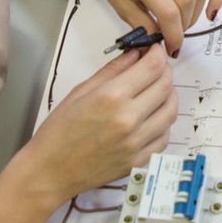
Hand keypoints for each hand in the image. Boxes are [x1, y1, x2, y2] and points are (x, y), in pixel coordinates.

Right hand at [19, 46, 177, 205]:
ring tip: (157, 91)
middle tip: (155, 68)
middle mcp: (128, 119)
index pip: (153, 67)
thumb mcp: (80, 91)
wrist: (50, 171)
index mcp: (111, 97)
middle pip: (166, 86)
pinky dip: (163, 123)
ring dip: (169, 96)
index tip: (155, 51)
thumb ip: (112, 70)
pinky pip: (165, 137)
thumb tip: (135, 54)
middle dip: (164, 71)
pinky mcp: (139, 160)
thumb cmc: (58, 132)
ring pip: (171, 111)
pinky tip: (152, 117)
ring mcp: (136, 142)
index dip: (158, 54)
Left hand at [91, 0, 221, 53]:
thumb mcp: (122, 8)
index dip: (174, 34)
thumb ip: (145, 27)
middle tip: (174, 37)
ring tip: (182, 24)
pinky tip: (211, 12)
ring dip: (195, 15)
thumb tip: (164, 44)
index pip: (168, 10)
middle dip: (184, 26)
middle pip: (187, 1)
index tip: (172, 48)